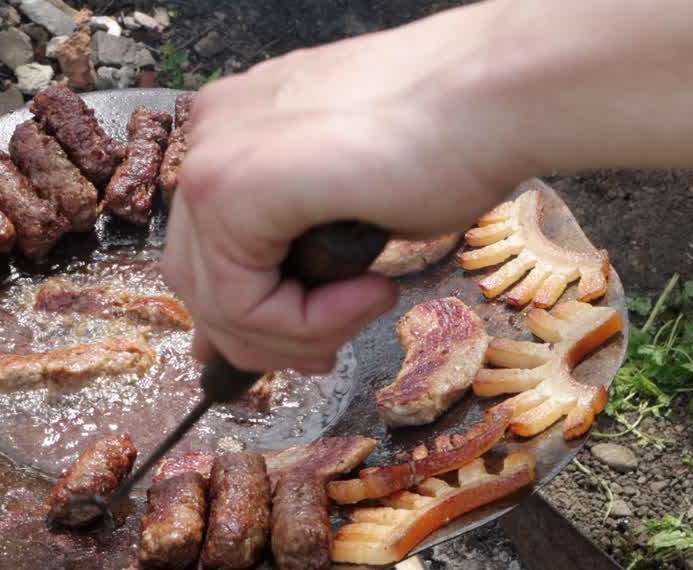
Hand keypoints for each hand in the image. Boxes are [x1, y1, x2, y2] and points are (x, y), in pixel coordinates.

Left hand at [160, 4, 528, 372]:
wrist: (495, 94)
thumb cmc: (445, 137)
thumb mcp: (345, 206)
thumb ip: (289, 254)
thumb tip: (229, 342)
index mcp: (231, 130)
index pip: (204, 255)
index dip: (252, 320)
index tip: (312, 343)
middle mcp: (210, 136)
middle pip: (196, 282)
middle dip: (263, 336)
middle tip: (324, 353)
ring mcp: (213, 158)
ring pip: (216, 302)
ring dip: (294, 333)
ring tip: (363, 308)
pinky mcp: (231, 188)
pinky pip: (243, 301)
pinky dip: (306, 321)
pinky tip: (370, 291)